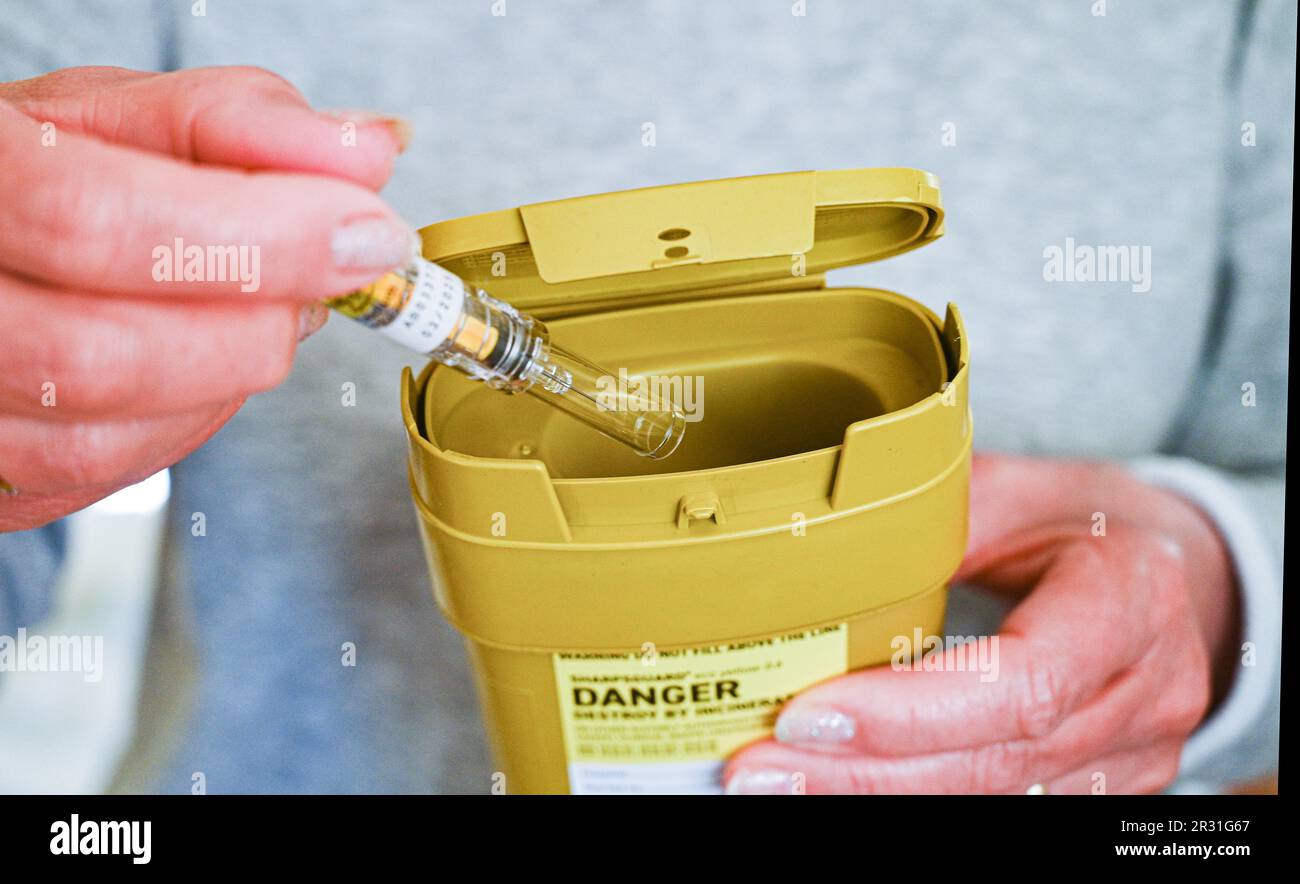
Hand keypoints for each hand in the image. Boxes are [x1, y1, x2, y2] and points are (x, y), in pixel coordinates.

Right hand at [0, 66, 412, 530]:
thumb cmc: (30, 168)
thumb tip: (367, 154)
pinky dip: (188, 421)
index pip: (99, 224)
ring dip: (228, 379)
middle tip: (322, 280)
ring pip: (108, 439)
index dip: (257, 238)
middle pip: (104, 357)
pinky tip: (203, 361)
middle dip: (255, 324)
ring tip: (259, 311)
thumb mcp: (114, 116)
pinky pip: (101, 477)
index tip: (366, 234)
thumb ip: (236, 124)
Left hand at [725, 452, 1238, 793]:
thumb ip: (928, 519)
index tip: (804, 717)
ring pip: (996, 797)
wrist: (1165, 572)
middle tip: (758, 769)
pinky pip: (1004, 803)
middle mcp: (1147, 694)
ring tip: (778, 781)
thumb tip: (811, 544)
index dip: (909, 713)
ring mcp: (1135, 754)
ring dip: (877, 795)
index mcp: (1128, 601)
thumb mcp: (1012, 492)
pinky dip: (913, 796)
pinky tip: (840, 784)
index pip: (1020, 683)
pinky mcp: (1103, 786)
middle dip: (867, 773)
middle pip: (996, 759)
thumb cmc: (1079, 523)